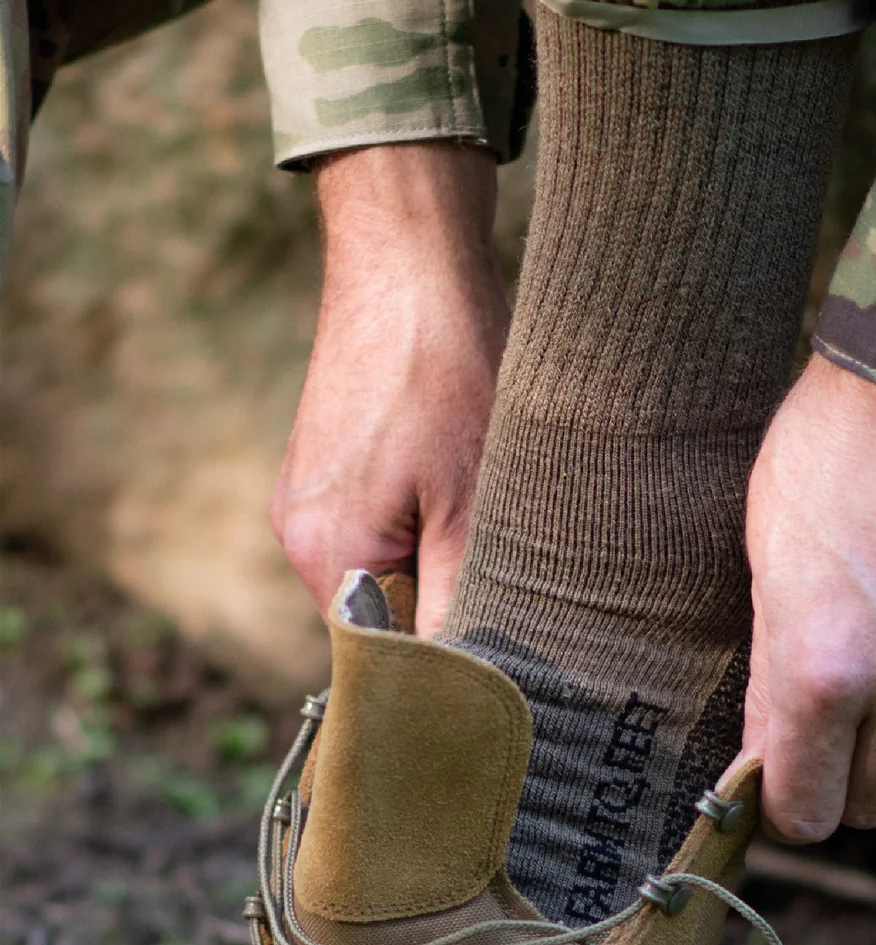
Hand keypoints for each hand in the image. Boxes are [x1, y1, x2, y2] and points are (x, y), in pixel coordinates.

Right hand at [271, 143, 509, 633]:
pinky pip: (374, 522)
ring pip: (383, 566)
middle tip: (508, 562)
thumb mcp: (474, 503)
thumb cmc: (446, 375)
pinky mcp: (322, 465)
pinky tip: (455, 473)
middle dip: (444, 599)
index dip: (447, 658)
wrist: (408, 263)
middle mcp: (298, 535)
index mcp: (326, 554)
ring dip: (436, 553)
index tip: (504, 646)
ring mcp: (304, 496)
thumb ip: (460, 600)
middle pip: (382, 614)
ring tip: (480, 503)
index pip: (385, 657)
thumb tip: (466, 681)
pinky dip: (420, 515)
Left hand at [742, 352, 875, 840]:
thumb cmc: (826, 461)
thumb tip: (767, 763)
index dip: (789, 806)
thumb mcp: (766, 564)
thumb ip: (772, 680)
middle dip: (843, 782)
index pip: (807, 809)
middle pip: (873, 806)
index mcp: (823, 671)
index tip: (785, 788)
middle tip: (830, 736)